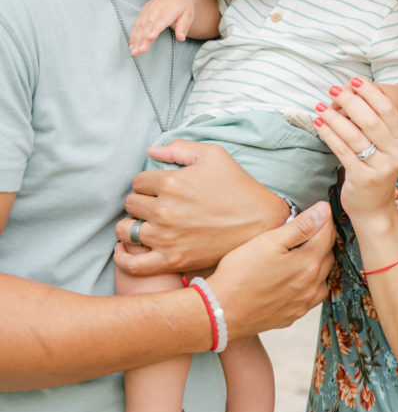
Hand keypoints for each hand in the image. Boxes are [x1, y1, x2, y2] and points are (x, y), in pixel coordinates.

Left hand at [114, 140, 290, 274]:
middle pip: (131, 204)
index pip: (138, 182)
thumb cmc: (237, 186)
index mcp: (171, 182)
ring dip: (131, 226)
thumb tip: (151, 151)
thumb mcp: (213, 155)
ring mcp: (166, 238)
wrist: (260, 222)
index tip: (159, 188)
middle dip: (141, 202)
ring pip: (126, 231)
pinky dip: (123, 258)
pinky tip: (127, 250)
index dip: (148, 183)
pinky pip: (132, 264)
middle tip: (156, 205)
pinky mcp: (172, 261)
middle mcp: (164, 210)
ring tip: (144, 225)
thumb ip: (179, 148)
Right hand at [129, 0, 195, 54]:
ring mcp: (147, 10)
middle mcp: (155, 9)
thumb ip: (184, 25)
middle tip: (139, 51)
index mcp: (168, 10)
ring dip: (135, 39)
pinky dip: (133, 35)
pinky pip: (136, 24)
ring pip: (140, 26)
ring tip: (134, 52)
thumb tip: (181, 38)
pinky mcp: (143, 12)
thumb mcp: (188, 14)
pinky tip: (132, 46)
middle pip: (148, 26)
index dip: (154, 29)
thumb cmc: (183, 5)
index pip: (160, 21)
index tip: (150, 38)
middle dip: (142, 39)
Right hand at [207, 202, 334, 338]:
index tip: (320, 209)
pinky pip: (311, 298)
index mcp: (308, 264)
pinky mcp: (291, 316)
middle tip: (311, 227)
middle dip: (323, 240)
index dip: (324, 219)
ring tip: (306, 252)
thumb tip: (324, 211)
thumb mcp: (269, 241)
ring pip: (323, 279)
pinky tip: (297, 278)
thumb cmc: (241, 273)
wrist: (221, 311)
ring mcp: (301, 304)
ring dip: (319, 264)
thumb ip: (300, 226)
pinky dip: (310, 284)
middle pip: (328, 256)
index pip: (327, 235)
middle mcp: (310, 286)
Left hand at [314, 77, 397, 225]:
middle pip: (371, 121)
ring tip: (321, 107)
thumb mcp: (383, 144)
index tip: (354, 80)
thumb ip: (373, 120)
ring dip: (335, 118)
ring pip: (355, 136)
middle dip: (350, 102)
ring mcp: (380, 167)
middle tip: (333, 90)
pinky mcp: (363, 179)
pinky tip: (320, 124)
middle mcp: (395, 153)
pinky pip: (343, 152)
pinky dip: (329, 135)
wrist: (374, 208)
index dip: (371, 93)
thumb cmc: (374, 167)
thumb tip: (353, 89)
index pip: (388, 110)